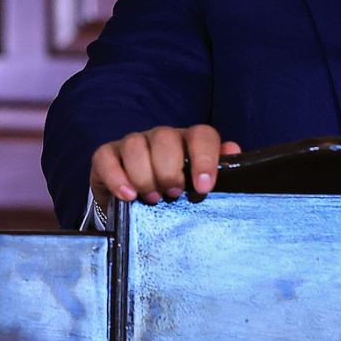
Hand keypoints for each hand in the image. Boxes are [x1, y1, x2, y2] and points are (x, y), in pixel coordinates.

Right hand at [90, 125, 242, 214]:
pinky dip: (117, 178)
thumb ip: (219, 168)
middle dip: (170, 169)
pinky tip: (128, 196)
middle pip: (165, 138)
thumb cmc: (175, 192)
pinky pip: (106, 158)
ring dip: (145, 175)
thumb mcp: (198, 184)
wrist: (137, 205)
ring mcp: (132, 143)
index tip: (203, 187)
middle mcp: (161, 137)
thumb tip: (234, 151)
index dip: (204, 158)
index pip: (201, 135)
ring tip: (152, 198)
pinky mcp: (107, 155)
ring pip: (135, 145)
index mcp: (188, 141)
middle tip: (173, 194)